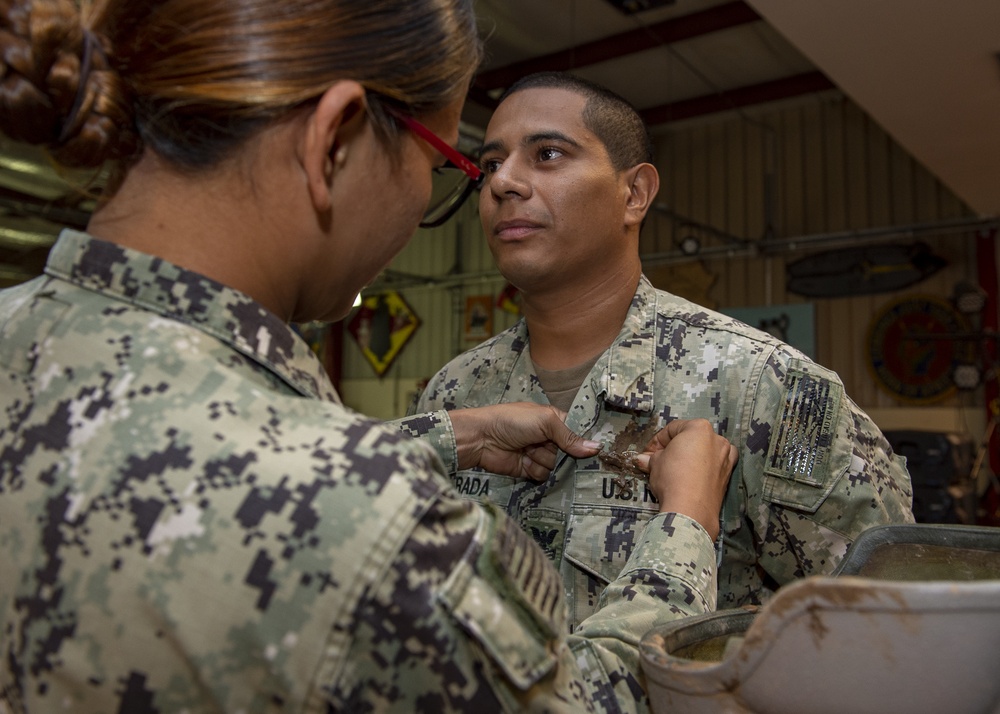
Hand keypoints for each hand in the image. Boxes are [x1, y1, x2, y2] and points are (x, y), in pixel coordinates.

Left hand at [449, 403, 601, 480]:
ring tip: (529, 451)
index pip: (577, 433)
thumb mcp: (544, 421)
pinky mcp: (529, 470)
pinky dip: (535, 471)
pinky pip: (543, 476)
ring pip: (557, 466)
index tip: (596, 450)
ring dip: (544, 460)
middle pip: (570, 454)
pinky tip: (525, 462)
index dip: (583, 441)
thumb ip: (569, 436)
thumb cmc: (512, 421)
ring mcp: (539, 455)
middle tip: (555, 449)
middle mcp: (549, 438)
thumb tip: (597, 448)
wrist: (481, 438)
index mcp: (554, 421)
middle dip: (565, 454)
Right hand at [634, 418, 736, 538]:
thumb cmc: (672, 477)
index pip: (673, 429)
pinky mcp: (728, 476)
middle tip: (658, 461)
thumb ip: (652, 457)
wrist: (691, 509)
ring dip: (689, 458)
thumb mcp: (655, 463)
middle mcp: (717, 439)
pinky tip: (689, 479)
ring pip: (704, 452)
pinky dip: (701, 469)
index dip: (657, 441)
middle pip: (691, 439)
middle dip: (674, 449)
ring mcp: (726, 458)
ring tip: (674, 470)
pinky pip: (712, 467)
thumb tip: (642, 459)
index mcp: (700, 428)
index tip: (648, 453)